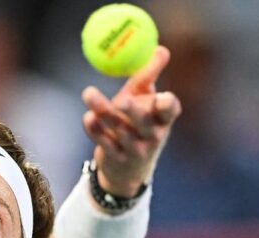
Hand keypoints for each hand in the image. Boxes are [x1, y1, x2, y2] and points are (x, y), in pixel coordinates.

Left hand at [81, 46, 181, 197]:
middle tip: (122, 99)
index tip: (162, 96)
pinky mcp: (116, 159)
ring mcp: (135, 150)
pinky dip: (94, 128)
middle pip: (144, 123)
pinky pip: (104, 142)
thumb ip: (149, 75)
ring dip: (103, 111)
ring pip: (119, 129)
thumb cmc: (137, 123)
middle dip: (134, 111)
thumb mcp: (145, 99)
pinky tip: (88, 116)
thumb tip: (160, 48)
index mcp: (163, 119)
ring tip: (89, 93)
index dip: (167, 105)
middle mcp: (152, 136)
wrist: (128, 167)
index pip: (170, 111)